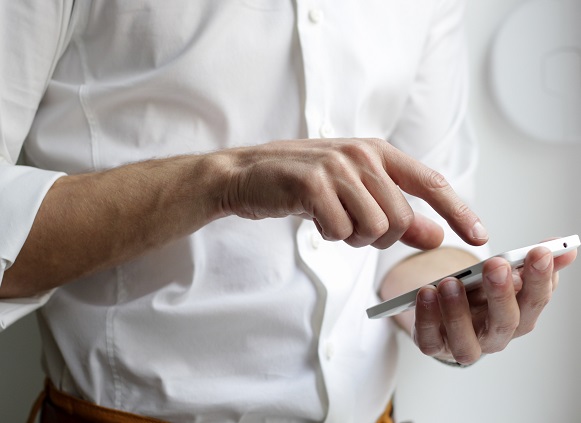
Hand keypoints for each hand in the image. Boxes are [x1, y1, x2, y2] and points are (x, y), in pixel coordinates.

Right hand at [219, 138, 487, 249]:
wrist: (247, 174)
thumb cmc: (303, 183)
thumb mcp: (355, 193)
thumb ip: (397, 214)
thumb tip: (436, 236)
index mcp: (378, 151)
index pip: (431, 183)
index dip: (459, 211)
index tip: (479, 237)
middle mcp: (362, 154)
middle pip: (400, 218)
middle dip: (379, 237)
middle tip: (351, 227)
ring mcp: (337, 167)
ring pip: (374, 228)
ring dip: (352, 237)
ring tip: (331, 219)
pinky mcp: (312, 184)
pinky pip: (340, 231)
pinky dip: (329, 235)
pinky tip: (313, 218)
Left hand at [412, 243, 576, 364]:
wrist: (445, 315)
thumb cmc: (479, 296)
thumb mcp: (503, 277)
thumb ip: (529, 263)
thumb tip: (564, 247)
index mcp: (519, 317)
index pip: (536, 301)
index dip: (540, 278)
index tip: (539, 252)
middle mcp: (495, 336)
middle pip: (505, 322)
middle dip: (502, 293)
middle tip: (496, 265)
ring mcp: (463, 345)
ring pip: (466, 340)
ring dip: (458, 311)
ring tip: (450, 282)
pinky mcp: (434, 345)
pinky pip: (429, 339)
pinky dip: (427, 318)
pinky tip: (426, 293)